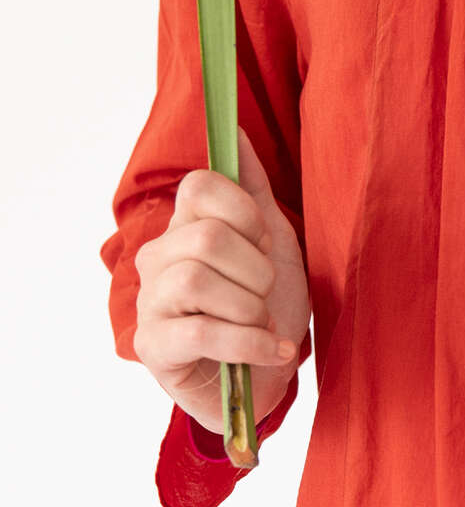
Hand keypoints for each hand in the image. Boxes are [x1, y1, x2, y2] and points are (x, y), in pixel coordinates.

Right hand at [132, 124, 310, 436]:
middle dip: (256, 269)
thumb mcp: (272, 239)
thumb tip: (235, 131)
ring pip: (197, 281)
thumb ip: (250, 185)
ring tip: (261, 322)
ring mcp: (149, 303)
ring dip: (250, 307)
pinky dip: (248, 342)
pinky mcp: (152, 347)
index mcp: (183, 226)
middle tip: (264, 292)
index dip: (246, 214)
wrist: (267, 375)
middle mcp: (157, 258)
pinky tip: (270, 349)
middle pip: (206, 237)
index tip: (263, 244)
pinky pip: (201, 332)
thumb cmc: (266, 305)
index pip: (201, 186)